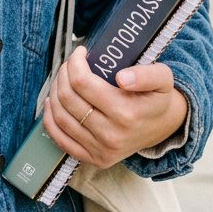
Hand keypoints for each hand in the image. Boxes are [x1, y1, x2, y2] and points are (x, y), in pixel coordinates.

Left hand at [43, 45, 188, 168]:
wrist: (162, 128)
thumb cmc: (157, 98)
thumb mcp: (162, 78)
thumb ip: (147, 74)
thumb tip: (122, 78)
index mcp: (127, 113)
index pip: (82, 83)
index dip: (75, 63)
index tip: (80, 52)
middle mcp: (112, 135)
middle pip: (68, 97)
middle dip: (63, 74)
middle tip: (70, 64)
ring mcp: (101, 150)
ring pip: (60, 116)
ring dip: (55, 91)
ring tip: (63, 79)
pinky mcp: (93, 159)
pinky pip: (60, 139)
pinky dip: (50, 118)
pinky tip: (53, 102)